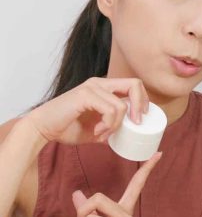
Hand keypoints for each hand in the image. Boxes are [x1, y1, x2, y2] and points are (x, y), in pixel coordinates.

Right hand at [26, 77, 149, 145]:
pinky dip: (108, 124)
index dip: (143, 100)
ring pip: (122, 105)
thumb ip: (113, 126)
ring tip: (104, 134)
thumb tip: (130, 132)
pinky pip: (110, 110)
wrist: (43, 129)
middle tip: (136, 123)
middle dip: (141, 105)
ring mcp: (92, 87)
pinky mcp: (85, 95)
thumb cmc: (67, 128)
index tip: (141, 118)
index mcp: (104, 87)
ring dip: (116, 125)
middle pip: (134, 84)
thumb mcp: (98, 128)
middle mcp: (99, 83)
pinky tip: (98, 131)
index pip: (133, 85)